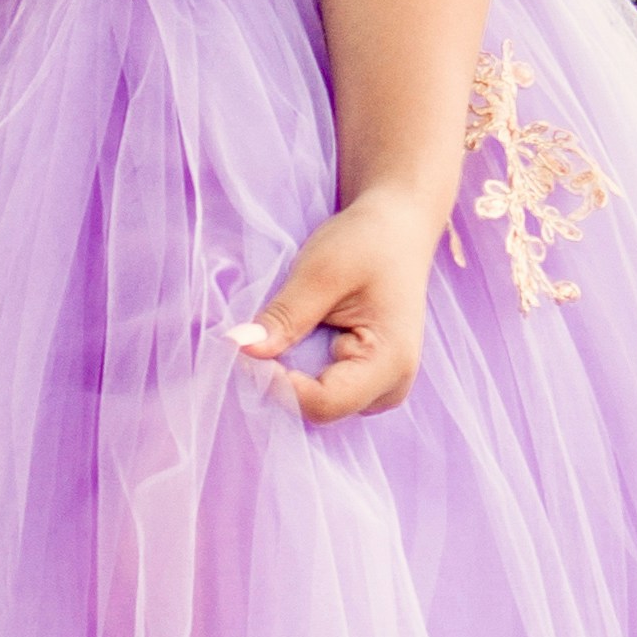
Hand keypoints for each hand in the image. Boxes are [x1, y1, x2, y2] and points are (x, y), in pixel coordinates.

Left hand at [231, 192, 443, 424]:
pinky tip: (294, 337)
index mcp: (390, 363)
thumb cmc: (367, 242)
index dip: (277, 384)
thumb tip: (239, 347)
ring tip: (281, 331)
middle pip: (318, 409)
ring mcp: (380, 388)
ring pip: (316, 403)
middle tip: (258, 335)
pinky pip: (321, 389)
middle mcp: (390, 387)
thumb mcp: (321, 271)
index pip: (322, 403)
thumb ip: (284, 316)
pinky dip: (299, 368)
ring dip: (288, 374)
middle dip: (280, 379)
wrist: (397, 228)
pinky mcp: (365, 381)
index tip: (248, 347)